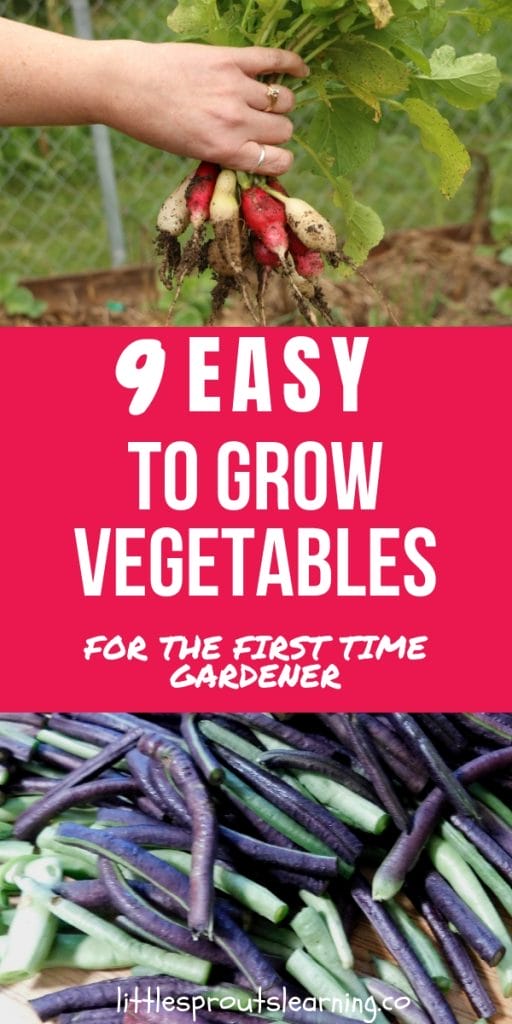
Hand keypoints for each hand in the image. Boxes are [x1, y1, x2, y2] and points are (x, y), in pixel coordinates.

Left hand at [100, 42, 308, 173]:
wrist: (125, 85)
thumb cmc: (152, 125)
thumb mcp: (190, 151)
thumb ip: (225, 152)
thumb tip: (255, 153)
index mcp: (225, 149)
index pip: (278, 160)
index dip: (278, 160)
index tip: (270, 155)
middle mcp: (235, 120)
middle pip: (284, 129)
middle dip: (276, 132)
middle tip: (260, 128)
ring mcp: (235, 87)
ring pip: (284, 100)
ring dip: (279, 104)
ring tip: (266, 103)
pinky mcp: (230, 58)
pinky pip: (274, 59)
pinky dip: (292, 64)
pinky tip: (300, 69)